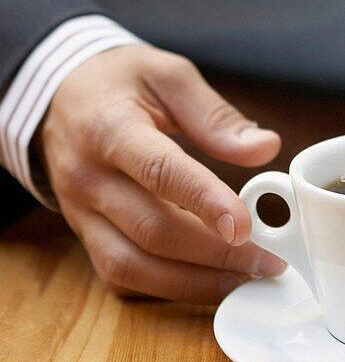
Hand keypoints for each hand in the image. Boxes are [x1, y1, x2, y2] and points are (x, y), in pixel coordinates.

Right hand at [38, 45, 284, 303]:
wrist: (57, 96)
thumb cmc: (118, 80)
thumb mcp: (167, 74)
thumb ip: (215, 115)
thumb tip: (264, 148)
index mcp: (110, 128)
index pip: (159, 171)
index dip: (204, 201)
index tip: (246, 225)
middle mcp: (88, 178)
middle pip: (152, 231)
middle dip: (216, 254)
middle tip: (269, 262)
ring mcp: (80, 213)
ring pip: (133, 267)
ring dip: (194, 283)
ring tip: (246, 280)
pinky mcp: (84, 234)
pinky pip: (120, 276)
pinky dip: (165, 288)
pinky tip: (207, 282)